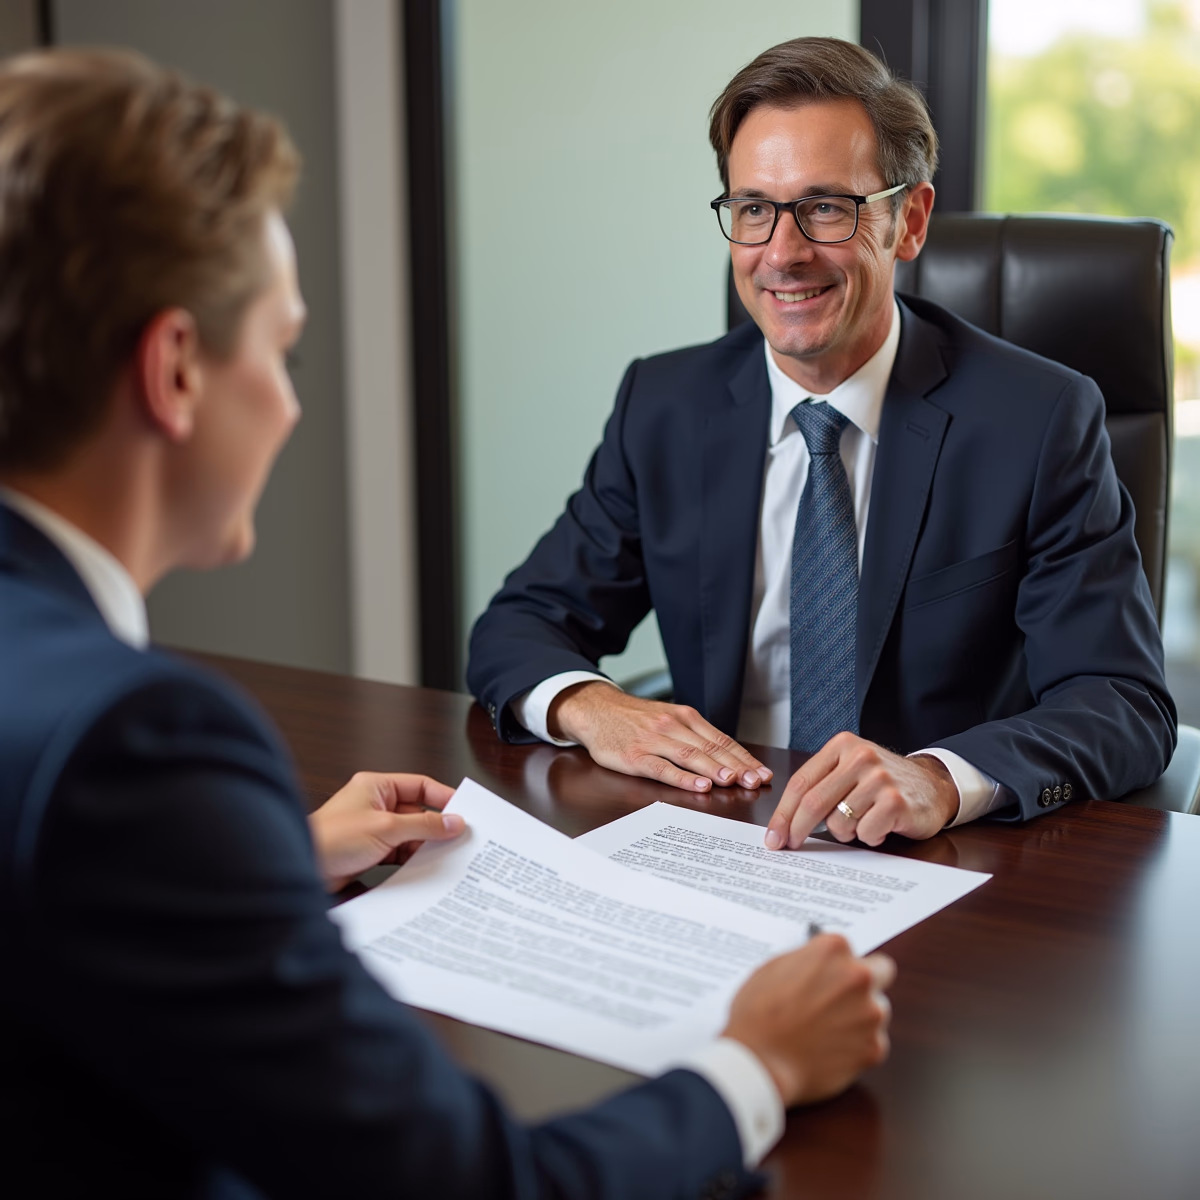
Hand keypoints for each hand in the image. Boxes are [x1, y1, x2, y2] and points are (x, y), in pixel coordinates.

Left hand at [309, 772, 465, 891]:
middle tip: (460, 836)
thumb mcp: (386, 829)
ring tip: (447, 854)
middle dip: (437, 825)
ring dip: (426, 844)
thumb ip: (424, 825)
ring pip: (410, 833)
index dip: (443, 797)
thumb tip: (453, 822)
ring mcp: (373, 828)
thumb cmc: (331, 839)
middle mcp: (374, 804)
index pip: (419, 785)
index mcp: (376, 786)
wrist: (302, 870)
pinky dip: (413, 858)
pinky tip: (427, 866)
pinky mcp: (370, 850)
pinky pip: (400, 851)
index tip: (463, 811)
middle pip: (417, 811)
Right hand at [549, 682, 771, 792]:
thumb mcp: (668, 719)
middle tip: (756, 781)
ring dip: (714, 770)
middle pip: (711, 748)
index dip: (744, 757)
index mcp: (685, 717)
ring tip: (733, 781)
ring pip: (690, 756)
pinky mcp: (635, 757)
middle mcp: (673, 726)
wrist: (596, 710)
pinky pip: (663, 768)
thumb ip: (694, 736)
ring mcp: (653, 741)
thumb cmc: (635, 720)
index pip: (721, 739)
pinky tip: (698, 786)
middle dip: (737, 766)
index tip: (762, 773)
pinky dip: (683, 778)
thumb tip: (728, 759)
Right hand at [723, 935, 893, 1106]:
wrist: (759, 1061)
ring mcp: (871, 1013)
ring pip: (877, 1010)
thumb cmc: (757, 1014)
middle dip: (866, 983)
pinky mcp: (874, 1048)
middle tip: (842, 999)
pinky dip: (856, 1047)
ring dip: (860, 1017)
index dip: (837, 964)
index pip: (850, 949)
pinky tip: (830, 1051)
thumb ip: (807, 962)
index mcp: (833, 949)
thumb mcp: (774, 968)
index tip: (830, 975)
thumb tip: (819, 966)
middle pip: (881, 972)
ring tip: (827, 1031)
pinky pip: (873, 1042)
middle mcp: (859, 977)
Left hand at [765, 733, 958, 848]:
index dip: (783, 813)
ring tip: (862, 822)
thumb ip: (821, 786)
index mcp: (842, 745)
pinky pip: (865, 832)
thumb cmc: (884, 783)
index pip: (801, 783)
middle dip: (796, 830)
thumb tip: (784, 824)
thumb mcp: (850, 771)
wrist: (935, 785)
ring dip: (845, 833)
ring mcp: (879, 778)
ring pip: (839, 822)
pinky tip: (881, 826)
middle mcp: (860, 757)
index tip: (773, 837)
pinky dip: (869, 837)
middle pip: (813, 802)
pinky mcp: (895, 801)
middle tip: (790, 846)